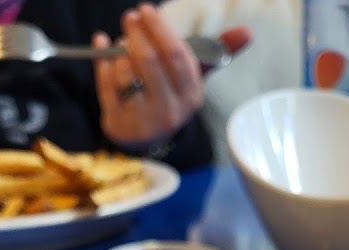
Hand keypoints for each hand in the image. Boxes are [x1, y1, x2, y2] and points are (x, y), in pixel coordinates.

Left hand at [93, 3, 249, 153]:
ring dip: (119, 50)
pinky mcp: (118, 125)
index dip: (159, 29)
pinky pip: (106, 86)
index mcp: (191, 96)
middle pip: (149, 61)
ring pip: (126, 74)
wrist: (148, 137)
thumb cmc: (171, 94)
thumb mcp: (194, 76)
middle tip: (130, 17)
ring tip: (120, 42)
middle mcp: (169, 112)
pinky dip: (101, 60)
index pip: (176, 56)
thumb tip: (249, 32)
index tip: (147, 10)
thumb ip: (217, 51)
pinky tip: (100, 43)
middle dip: (137, 34)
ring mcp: (142, 121)